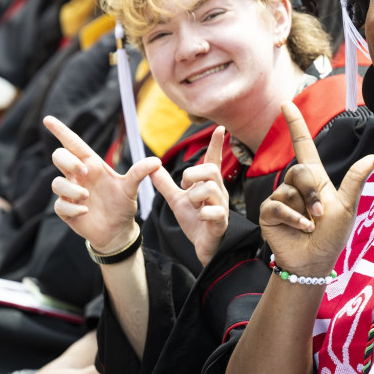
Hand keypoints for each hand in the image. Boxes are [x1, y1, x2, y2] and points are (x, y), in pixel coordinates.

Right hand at [44, 115, 160, 251]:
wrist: (118, 230)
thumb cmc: (122, 204)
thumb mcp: (131, 187)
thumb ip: (140, 173)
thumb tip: (156, 161)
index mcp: (92, 166)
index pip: (74, 144)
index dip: (61, 131)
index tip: (48, 119)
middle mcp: (78, 177)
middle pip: (59, 156)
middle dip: (67, 161)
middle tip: (84, 171)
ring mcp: (70, 193)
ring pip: (56, 183)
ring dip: (71, 189)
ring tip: (87, 197)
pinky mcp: (66, 210)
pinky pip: (60, 205)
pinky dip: (72, 208)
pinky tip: (85, 211)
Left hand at [151, 126, 229, 266]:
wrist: (204, 246)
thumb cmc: (195, 221)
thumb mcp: (177, 201)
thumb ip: (166, 185)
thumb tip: (152, 168)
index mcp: (208, 184)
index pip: (213, 160)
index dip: (215, 144)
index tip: (219, 128)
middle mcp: (218, 192)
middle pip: (211, 170)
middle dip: (193, 175)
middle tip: (185, 186)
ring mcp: (221, 206)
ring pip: (211, 189)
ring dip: (195, 196)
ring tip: (192, 205)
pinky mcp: (221, 222)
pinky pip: (214, 212)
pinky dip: (202, 214)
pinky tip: (200, 218)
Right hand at [259, 102, 373, 274]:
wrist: (315, 262)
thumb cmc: (332, 235)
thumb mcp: (348, 205)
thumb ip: (356, 180)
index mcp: (315, 179)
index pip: (303, 145)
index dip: (295, 124)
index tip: (286, 104)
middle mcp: (295, 185)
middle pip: (300, 170)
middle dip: (312, 192)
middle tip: (320, 213)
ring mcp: (280, 198)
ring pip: (290, 190)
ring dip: (306, 210)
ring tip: (311, 225)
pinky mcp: (268, 212)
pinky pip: (279, 205)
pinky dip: (294, 219)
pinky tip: (302, 229)